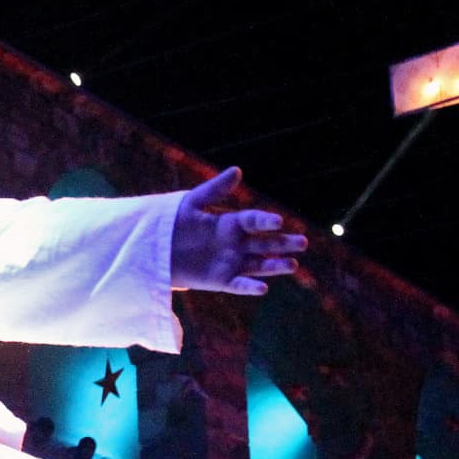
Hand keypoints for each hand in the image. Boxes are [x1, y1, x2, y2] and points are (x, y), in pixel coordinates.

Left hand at [170, 167, 304, 294]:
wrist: (155, 247)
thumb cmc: (174, 222)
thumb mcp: (193, 203)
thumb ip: (215, 189)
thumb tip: (238, 170)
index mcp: (231, 223)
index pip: (254, 221)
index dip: (266, 221)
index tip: (278, 222)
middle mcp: (235, 244)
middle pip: (264, 244)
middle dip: (283, 243)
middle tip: (303, 243)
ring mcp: (229, 263)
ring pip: (258, 264)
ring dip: (275, 265)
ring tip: (293, 264)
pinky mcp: (220, 280)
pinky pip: (238, 284)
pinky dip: (250, 287)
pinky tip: (263, 288)